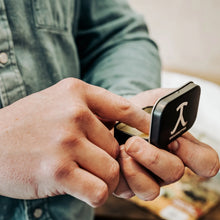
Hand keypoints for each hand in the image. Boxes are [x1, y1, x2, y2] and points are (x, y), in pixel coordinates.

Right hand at [0, 78, 148, 206]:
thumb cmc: (28, 123)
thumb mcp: (58, 102)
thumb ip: (90, 110)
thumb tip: (122, 126)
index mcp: (76, 93)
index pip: (124, 107)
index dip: (143, 123)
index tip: (154, 134)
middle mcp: (74, 113)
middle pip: (117, 146)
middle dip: (111, 159)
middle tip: (93, 163)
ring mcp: (66, 141)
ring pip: (112, 169)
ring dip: (104, 178)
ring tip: (84, 175)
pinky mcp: (57, 170)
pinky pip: (99, 189)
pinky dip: (96, 193)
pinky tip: (80, 188)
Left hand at [114, 88, 218, 199]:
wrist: (114, 118)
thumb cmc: (138, 111)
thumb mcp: (155, 99)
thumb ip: (170, 98)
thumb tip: (179, 98)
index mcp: (182, 148)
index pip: (205, 162)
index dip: (194, 155)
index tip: (174, 141)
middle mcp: (167, 167)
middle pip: (174, 174)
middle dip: (154, 158)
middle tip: (133, 142)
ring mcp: (148, 178)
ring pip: (150, 190)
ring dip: (134, 170)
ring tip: (121, 149)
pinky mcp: (128, 185)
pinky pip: (127, 190)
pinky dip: (119, 174)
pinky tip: (113, 157)